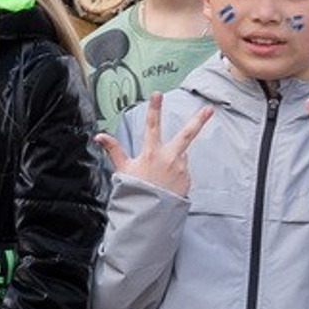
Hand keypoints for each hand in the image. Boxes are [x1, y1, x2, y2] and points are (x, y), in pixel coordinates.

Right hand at [97, 93, 211, 197]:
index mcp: (151, 153)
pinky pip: (182, 169)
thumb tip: (100, 136)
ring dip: (174, 158)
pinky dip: (176, 171)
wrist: (149, 214)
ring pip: (180, 155)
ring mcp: (181, 169)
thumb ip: (113, 150)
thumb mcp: (122, 169)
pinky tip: (166, 181)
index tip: (157, 95)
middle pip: (186, 135)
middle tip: (209, 109)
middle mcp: (169, 158)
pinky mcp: (187, 179)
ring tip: (160, 174)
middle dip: (199, 121)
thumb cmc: (134, 191)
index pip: (152, 126)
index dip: (154, 109)